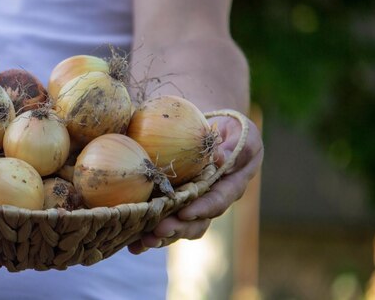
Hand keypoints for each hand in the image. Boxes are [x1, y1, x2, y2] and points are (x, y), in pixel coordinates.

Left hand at [128, 114, 262, 253]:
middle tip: (159, 231)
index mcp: (229, 187)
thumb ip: (235, 147)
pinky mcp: (172, 205)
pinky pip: (161, 222)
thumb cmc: (232, 130)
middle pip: (196, 222)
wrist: (211, 129)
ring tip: (143, 241)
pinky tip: (132, 245)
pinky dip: (146, 235)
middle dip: (177, 228)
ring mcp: (190, 205)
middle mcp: (210, 201)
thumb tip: (221, 157)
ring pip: (177, 227)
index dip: (202, 209)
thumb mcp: (242, 134)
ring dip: (161, 237)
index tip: (185, 213)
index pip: (217, 201)